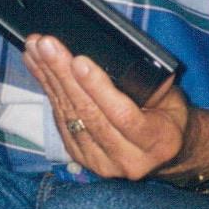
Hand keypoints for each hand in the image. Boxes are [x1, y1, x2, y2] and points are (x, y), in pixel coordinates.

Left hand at [23, 34, 196, 180]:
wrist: (165, 151)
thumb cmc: (168, 115)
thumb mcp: (173, 98)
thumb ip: (153, 84)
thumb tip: (121, 58)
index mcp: (157, 142)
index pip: (122, 115)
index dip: (98, 88)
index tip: (78, 61)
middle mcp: (128, 159)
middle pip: (88, 114)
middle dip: (64, 75)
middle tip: (46, 45)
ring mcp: (102, 163)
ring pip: (70, 116)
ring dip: (49, 79)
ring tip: (36, 49)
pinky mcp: (81, 158)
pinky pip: (61, 121)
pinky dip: (48, 91)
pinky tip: (38, 67)